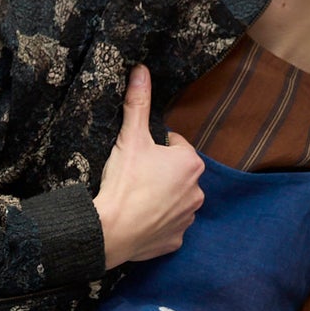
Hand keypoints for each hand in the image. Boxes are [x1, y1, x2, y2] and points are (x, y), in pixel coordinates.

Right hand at [93, 65, 204, 268]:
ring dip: (161, 198)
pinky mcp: (176, 240)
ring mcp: (188, 218)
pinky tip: (140, 220)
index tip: (138, 157)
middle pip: (176, 174)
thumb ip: (138, 103)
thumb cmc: (125, 182)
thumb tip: (141, 70)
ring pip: (175, 200)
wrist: (111, 230)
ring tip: (136, 199)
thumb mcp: (130, 138)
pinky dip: (157, 223)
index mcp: (190, 163)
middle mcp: (198, 191)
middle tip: (135, 177)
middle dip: (160, 173)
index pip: (174, 145)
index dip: (154, 148)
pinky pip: (169, 226)